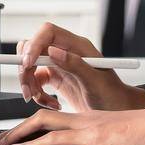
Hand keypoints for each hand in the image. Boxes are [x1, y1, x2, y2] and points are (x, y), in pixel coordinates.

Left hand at [0, 102, 144, 144]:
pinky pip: (57, 139)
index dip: (27, 129)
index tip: (10, 140)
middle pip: (38, 119)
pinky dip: (35, 144)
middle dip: (12, 132)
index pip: (50, 121)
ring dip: (17, 136)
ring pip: (41, 124)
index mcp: (88, 120)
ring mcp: (87, 125)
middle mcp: (83, 118)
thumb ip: (104, 143)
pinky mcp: (93, 135)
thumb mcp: (121, 139)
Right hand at [16, 22, 144, 111]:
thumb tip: (53, 51)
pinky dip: (37, 94)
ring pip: (31, 65)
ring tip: (38, 99)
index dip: (34, 44)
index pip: (48, 32)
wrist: (118, 111)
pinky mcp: (56, 79)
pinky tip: (52, 104)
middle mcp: (66, 52)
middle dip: (26, 68)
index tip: (28, 63)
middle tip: (28, 88)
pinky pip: (37, 81)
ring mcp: (60, 65)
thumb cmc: (113, 96)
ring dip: (29, 83)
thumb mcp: (95, 82)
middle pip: (34, 48)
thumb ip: (75, 65)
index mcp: (77, 46)